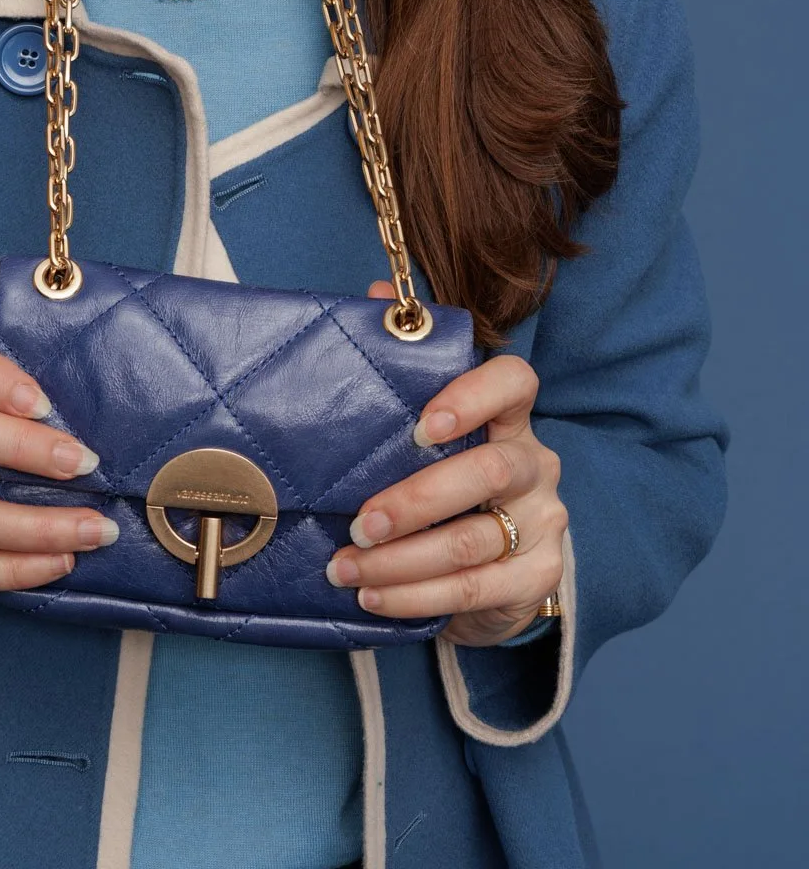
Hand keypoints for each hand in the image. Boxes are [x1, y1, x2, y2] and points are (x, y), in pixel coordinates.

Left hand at [324, 281, 565, 646]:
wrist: (501, 566)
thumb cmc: (452, 481)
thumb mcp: (431, 427)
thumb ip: (409, 364)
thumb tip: (378, 293)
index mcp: (510, 418)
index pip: (514, 383)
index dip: (473, 396)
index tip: (422, 423)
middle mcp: (536, 465)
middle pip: (489, 471)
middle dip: (415, 500)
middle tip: (360, 522)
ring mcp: (544, 522)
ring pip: (473, 542)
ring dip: (400, 561)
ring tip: (346, 566)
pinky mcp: (539, 578)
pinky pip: (475, 590)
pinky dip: (416, 597)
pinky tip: (373, 596)